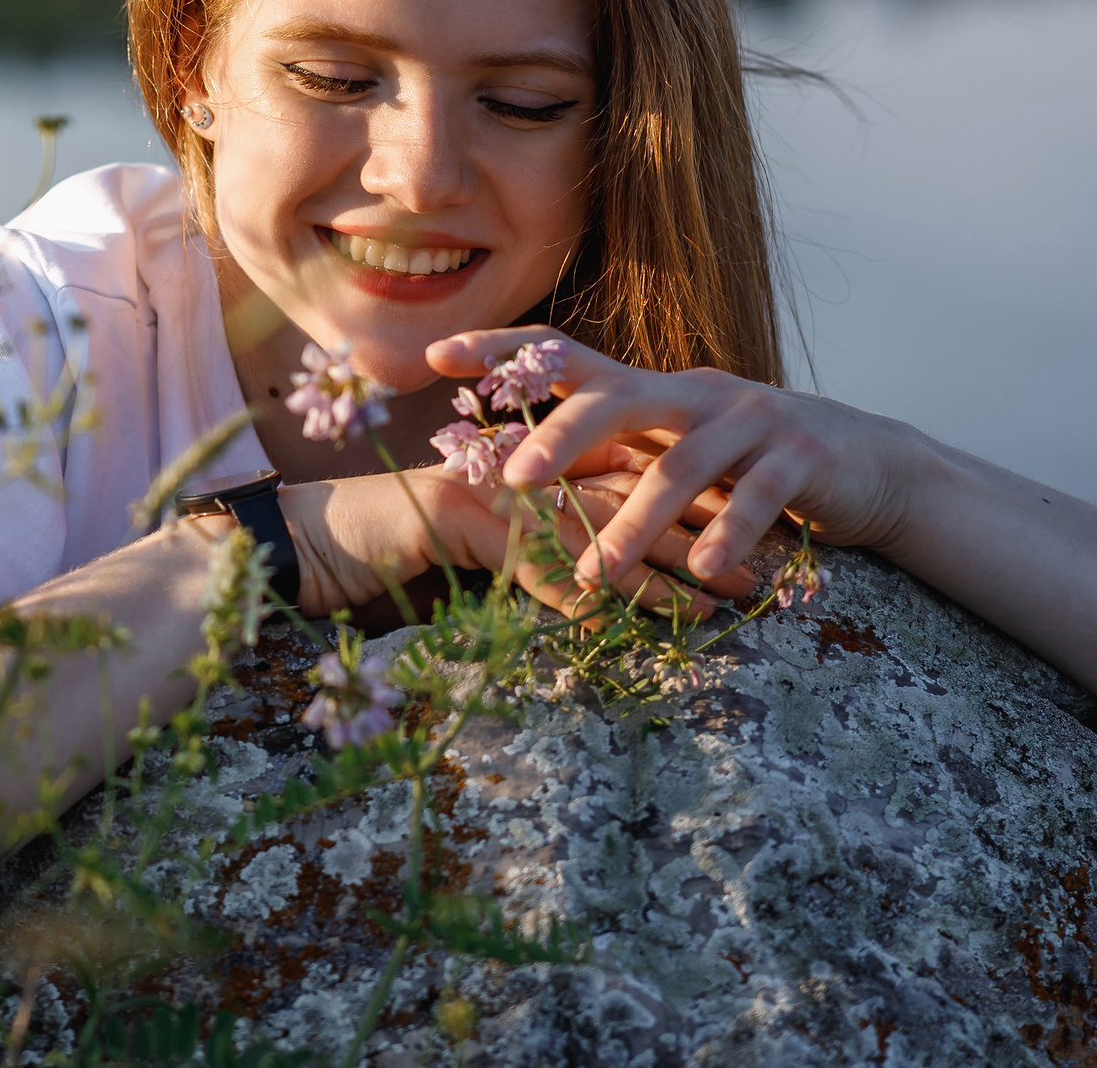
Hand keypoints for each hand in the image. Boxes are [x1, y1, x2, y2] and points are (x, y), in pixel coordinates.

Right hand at [272, 463, 756, 624]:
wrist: (326, 533)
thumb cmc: (401, 541)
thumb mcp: (488, 550)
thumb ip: (541, 558)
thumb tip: (600, 595)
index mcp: (539, 473)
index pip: (633, 483)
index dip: (694, 507)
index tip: (754, 533)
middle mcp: (531, 478)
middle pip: (638, 502)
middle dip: (704, 536)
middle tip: (770, 569)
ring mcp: (506, 500)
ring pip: (605, 534)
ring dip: (666, 573)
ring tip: (723, 603)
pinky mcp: (479, 529)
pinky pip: (545, 568)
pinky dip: (590, 597)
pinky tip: (634, 623)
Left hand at [425, 327, 923, 591]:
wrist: (871, 465)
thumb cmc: (748, 464)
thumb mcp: (674, 449)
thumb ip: (609, 452)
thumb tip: (508, 467)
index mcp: (653, 390)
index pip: (565, 356)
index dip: (501, 352)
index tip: (435, 355)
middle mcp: (694, 394)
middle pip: (615, 400)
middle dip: (559, 437)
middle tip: (510, 479)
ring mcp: (751, 422)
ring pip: (682, 467)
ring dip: (635, 524)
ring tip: (594, 571)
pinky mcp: (802, 461)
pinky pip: (759, 498)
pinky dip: (728, 535)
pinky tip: (700, 572)